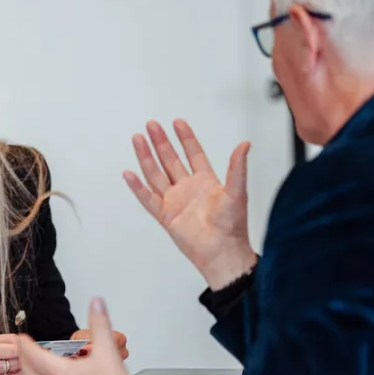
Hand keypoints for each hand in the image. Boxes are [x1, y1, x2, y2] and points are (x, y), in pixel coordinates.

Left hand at [19, 298, 132, 374]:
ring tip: (35, 370)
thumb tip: (96, 305)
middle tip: (23, 352)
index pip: (32, 355)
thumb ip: (100, 323)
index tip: (21, 338)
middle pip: (28, 373)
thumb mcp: (107, 349)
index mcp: (59, 372)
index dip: (24, 344)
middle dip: (24, 360)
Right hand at [123, 119, 256, 289]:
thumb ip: (237, 168)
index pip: (193, 154)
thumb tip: (245, 144)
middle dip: (160, 142)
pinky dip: (137, 187)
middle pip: (170, 160)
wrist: (222, 252)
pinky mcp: (165, 215)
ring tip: (138, 139)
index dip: (185, 138)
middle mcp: (187, 189)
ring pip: (156, 174)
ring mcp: (174, 201)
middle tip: (151, 125)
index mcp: (205, 181)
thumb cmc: (233, 226)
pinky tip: (128, 173)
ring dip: (146, 157)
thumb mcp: (236, 192)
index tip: (177, 122)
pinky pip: (148, 198)